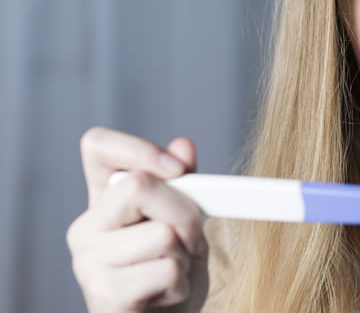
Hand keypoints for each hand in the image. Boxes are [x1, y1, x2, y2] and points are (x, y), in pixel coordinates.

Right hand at [67, 127, 208, 311]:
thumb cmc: (172, 269)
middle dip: (184, 211)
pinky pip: (167, 270)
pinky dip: (182, 283)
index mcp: (103, 199)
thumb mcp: (184, 219)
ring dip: (185, 255)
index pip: (98, 145)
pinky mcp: (104, 296)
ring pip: (162, 233)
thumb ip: (183, 182)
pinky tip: (166, 294)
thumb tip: (183, 145)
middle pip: (140, 185)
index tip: (176, 170)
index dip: (139, 148)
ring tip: (172, 271)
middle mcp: (86, 227)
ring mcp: (88, 263)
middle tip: (192, 239)